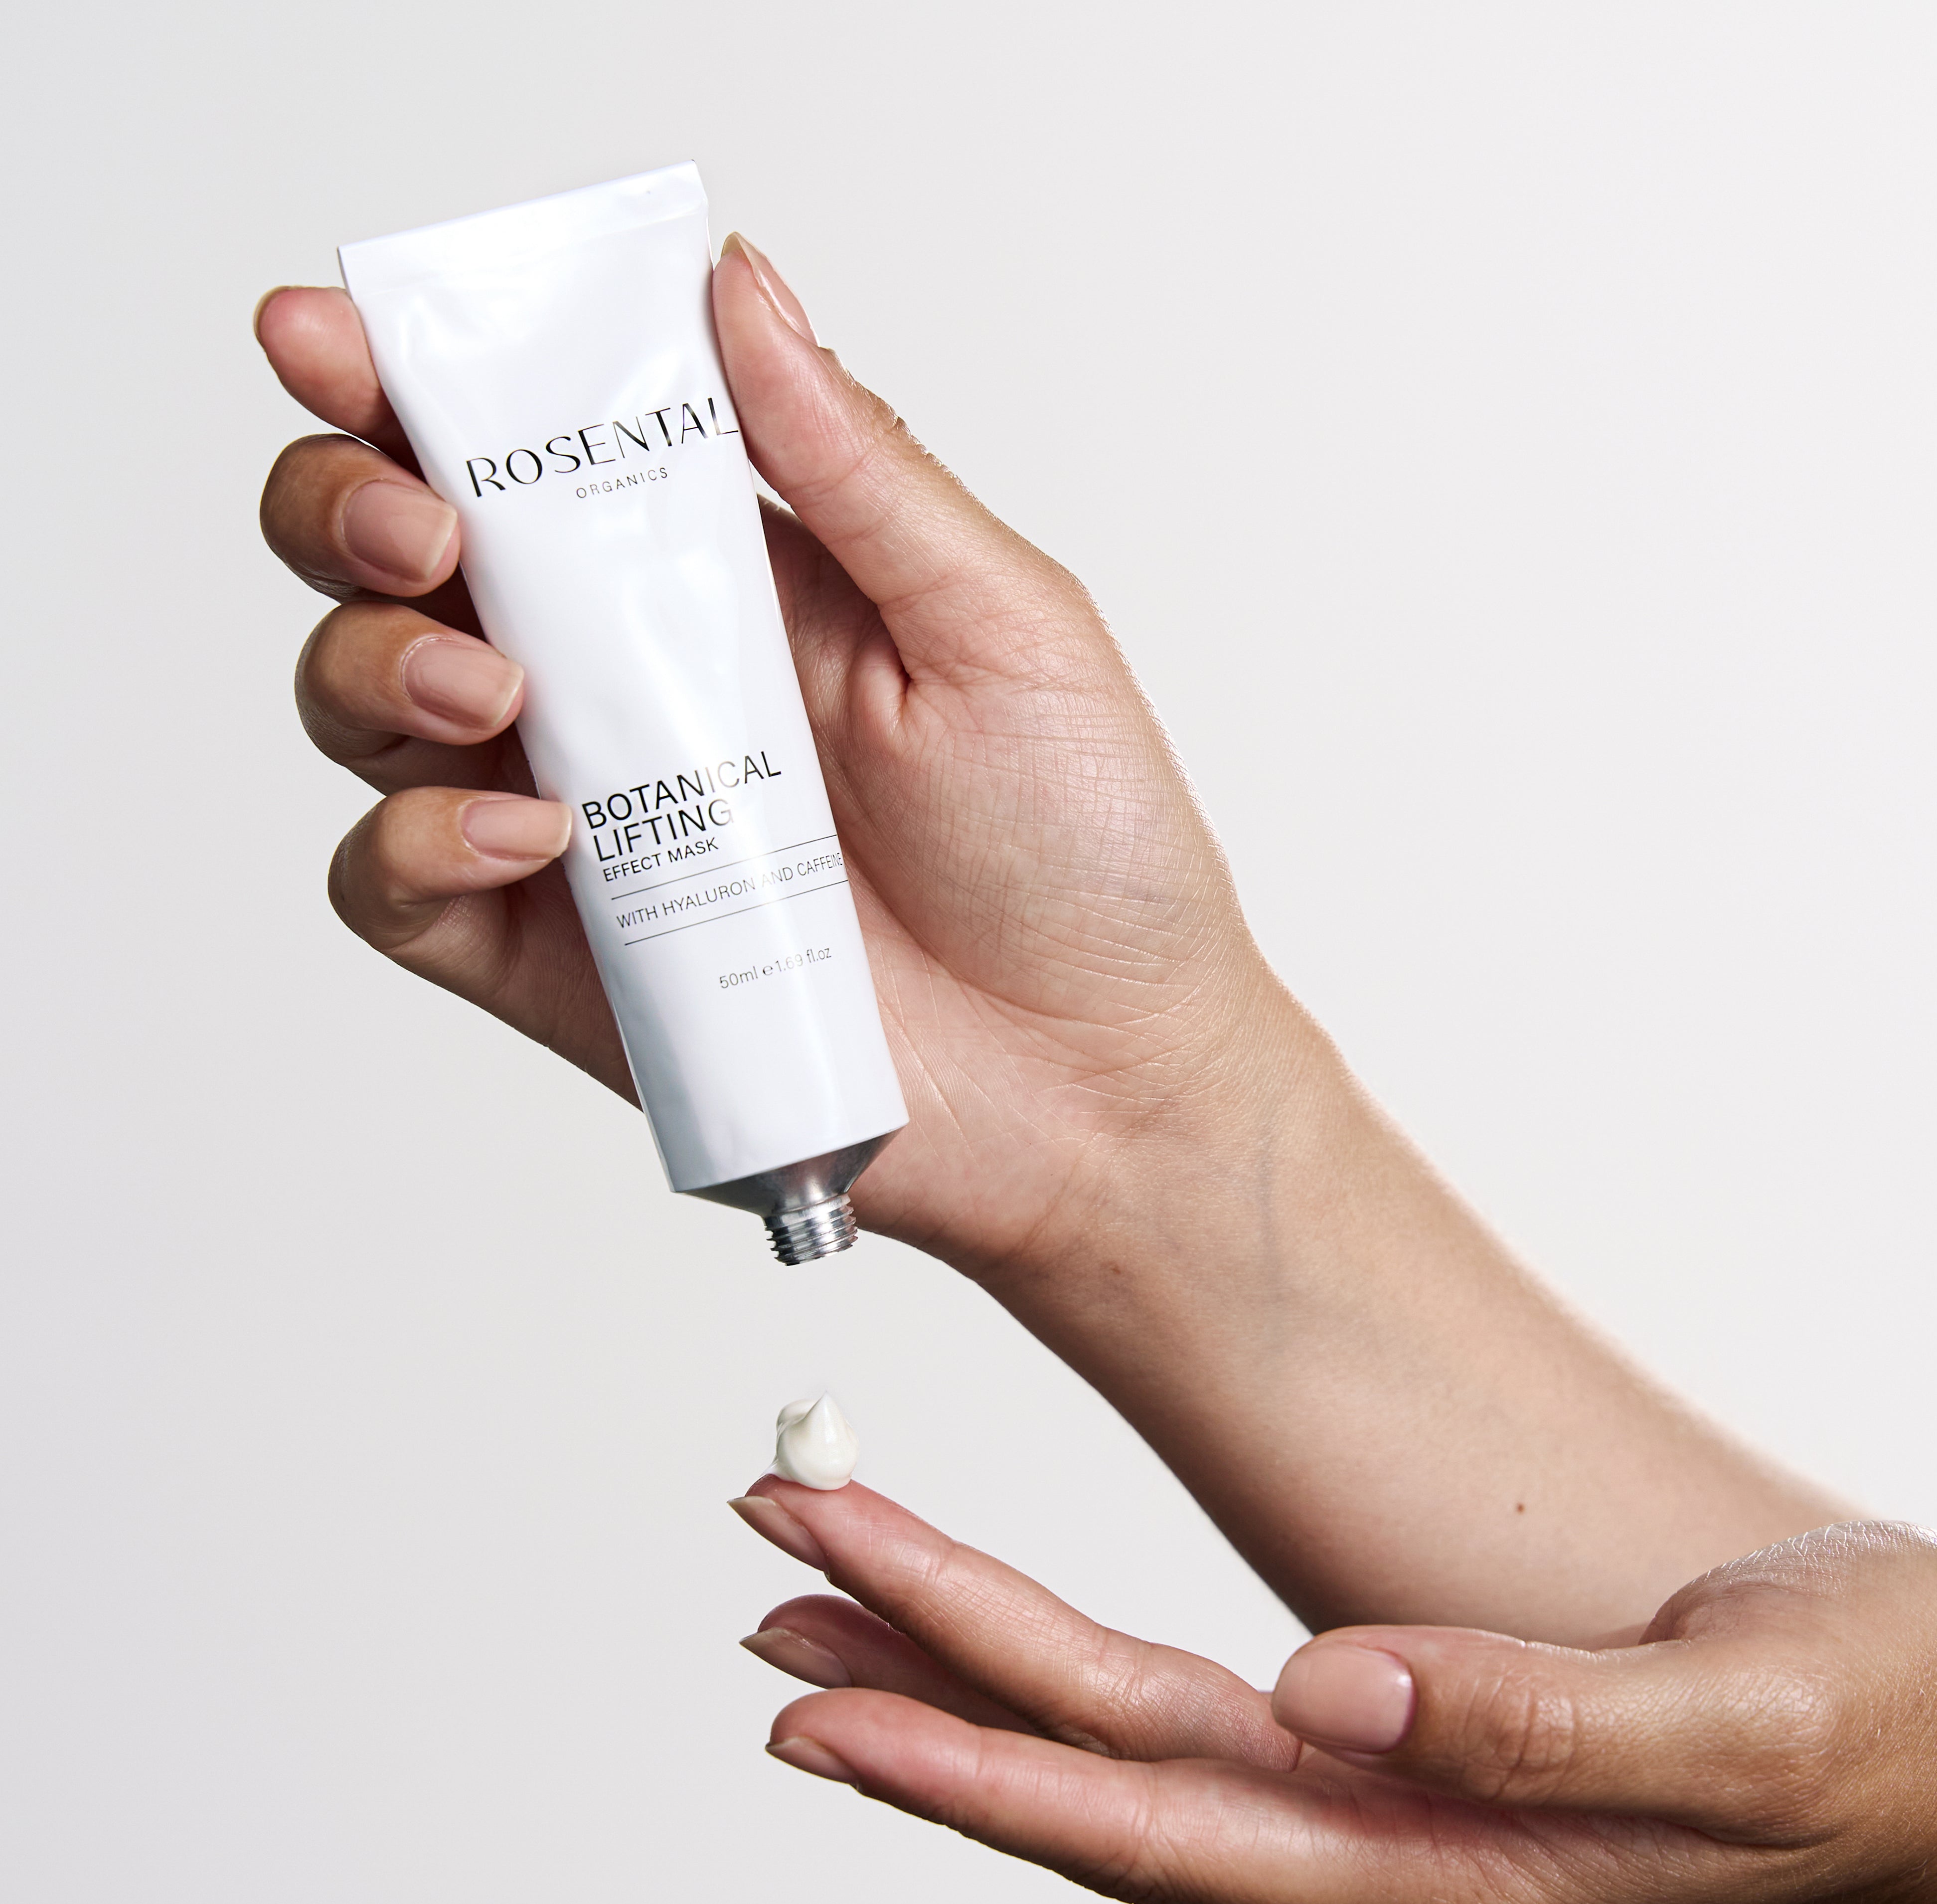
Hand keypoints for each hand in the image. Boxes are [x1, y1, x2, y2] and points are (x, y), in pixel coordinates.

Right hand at [255, 240, 1313, 1270]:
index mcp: (730, 577)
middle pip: (401, 559)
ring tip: (493, 681)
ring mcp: (590, 824)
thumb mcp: (1002, 626)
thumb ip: (854, 466)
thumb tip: (738, 284)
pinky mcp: (564, 958)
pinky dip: (418, 840)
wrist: (1101, 1085)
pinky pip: (402, 886)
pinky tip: (533, 833)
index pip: (534, 444)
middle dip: (349, 504)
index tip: (334, 326)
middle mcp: (635, 685)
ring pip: (369, 706)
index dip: (409, 375)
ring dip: (375, 662)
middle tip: (421, 521)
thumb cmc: (1085, 859)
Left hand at [732, 1478, 1936, 1903]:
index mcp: (1436, 1859)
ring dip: (961, 1671)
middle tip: (772, 1584)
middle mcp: (1370, 1840)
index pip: (1150, 1810)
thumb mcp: (1737, 1710)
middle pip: (1092, 1767)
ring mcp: (1370, 1796)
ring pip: (1113, 1741)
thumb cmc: (1875, 1725)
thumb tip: (1330, 1692)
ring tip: (819, 1603)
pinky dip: (1057, 1669)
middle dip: (918, 1679)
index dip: (975, 1754)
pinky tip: (983, 1626)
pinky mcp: (1389, 1739)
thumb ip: (1530, 1720)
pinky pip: (1178, 1710)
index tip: (823, 1690)